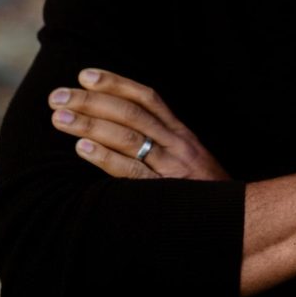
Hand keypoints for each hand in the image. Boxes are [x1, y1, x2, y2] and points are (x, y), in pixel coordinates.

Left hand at [49, 68, 229, 180]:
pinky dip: (106, 157)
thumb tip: (118, 127)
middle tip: (57, 95)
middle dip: (92, 101)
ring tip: (59, 117)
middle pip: (132, 112)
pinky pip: (132, 171)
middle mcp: (178, 144)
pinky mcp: (166, 191)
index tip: (85, 75)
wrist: (238, 221)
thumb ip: (161, 142)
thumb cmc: (204, 192)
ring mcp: (172, 166)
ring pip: (128, 137)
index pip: (148, 98)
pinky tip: (82, 148)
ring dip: (90, 124)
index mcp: (181, 133)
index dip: (116, 83)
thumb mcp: (188, 159)